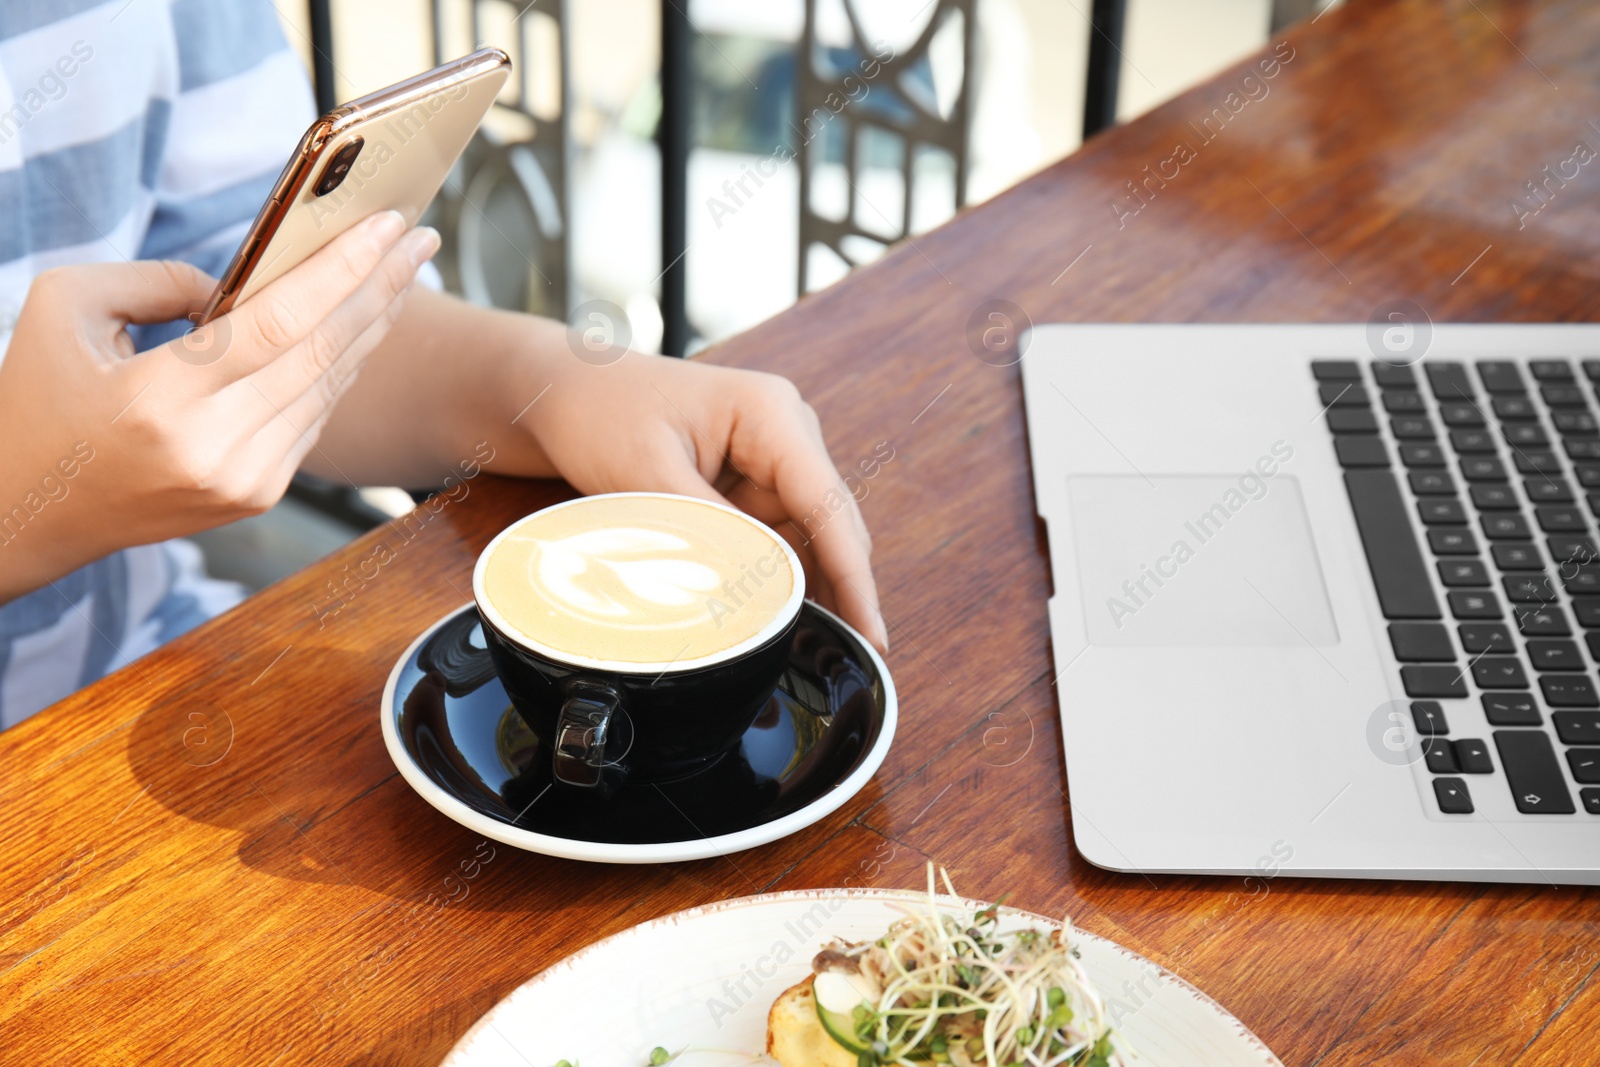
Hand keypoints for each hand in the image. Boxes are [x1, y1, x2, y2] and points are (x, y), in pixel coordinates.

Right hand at [0, 211, 438, 603]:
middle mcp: (214, 449)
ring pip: (331, 386)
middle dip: (381, 287)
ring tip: (404, 270)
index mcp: (161, 401)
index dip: (344, 270)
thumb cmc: (38, 402)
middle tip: (420, 238)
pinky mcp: (259, 495)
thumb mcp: (66, 309)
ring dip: (373, 323)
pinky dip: (343, 364)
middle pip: (324, 353)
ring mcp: (245, 480)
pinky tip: (364, 323)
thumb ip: (157, 278)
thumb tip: (243, 281)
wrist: (26, 514)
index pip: (281, 323)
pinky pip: (317, 415)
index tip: (390, 226)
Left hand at [516, 349, 888, 652]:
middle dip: (841, 589)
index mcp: (771, 413)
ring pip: (808, 540)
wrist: (567, 392)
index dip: (853, 575)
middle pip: (831, 525)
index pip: (827, 505)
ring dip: (806, 587)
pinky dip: (775, 578)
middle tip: (848, 659)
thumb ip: (708, 536)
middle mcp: (786, 433)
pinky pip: (777, 539)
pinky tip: (777, 620)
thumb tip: (754, 596)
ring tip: (809, 650)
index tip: (872, 632)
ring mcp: (772, 459)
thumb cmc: (603, 412)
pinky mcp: (752, 484)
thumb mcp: (649, 476)